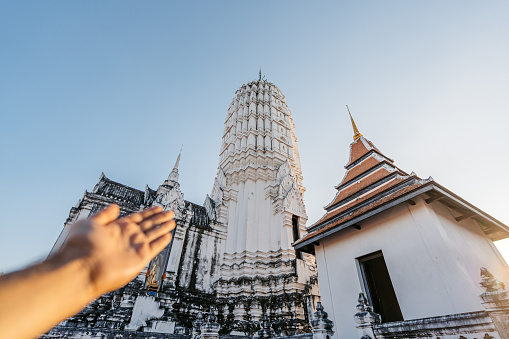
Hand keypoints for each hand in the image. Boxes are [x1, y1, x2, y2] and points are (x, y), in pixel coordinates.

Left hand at [59, 204, 174, 296]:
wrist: (81, 268)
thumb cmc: (80, 247)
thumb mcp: (90, 223)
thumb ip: (105, 215)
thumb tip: (114, 206)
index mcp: (117, 228)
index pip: (137, 217)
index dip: (148, 212)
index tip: (158, 208)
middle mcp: (127, 237)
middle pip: (148, 225)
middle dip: (159, 218)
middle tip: (170, 213)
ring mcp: (133, 247)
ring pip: (153, 234)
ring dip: (163, 228)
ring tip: (172, 222)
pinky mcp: (139, 258)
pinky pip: (154, 247)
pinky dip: (162, 241)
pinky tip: (168, 236)